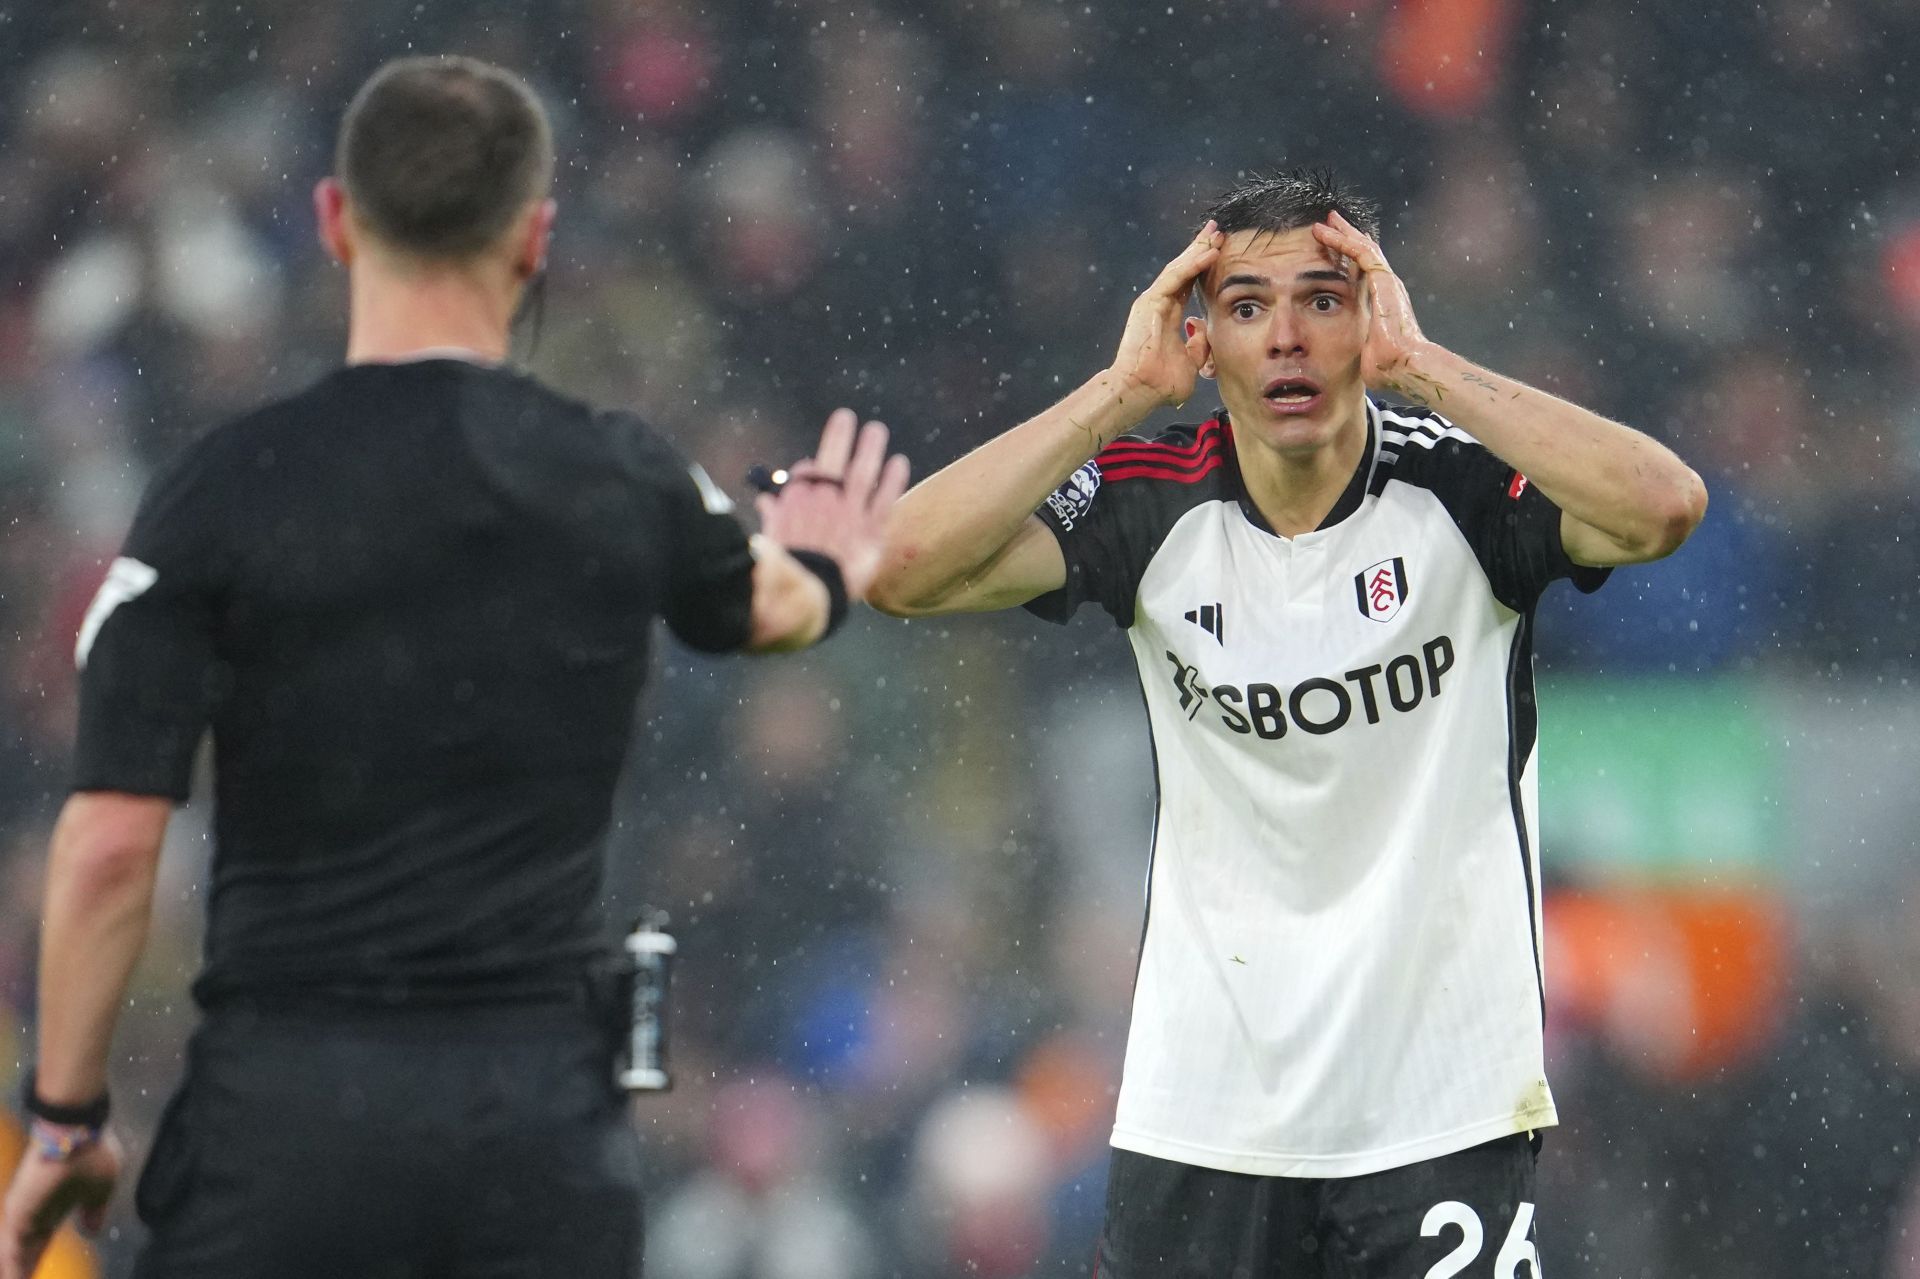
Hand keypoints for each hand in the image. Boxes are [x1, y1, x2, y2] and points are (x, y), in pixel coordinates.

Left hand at [1, 1130, 120, 1278]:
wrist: (76, 1134)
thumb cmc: (93, 1154)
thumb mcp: (102, 1188)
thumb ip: (94, 1211)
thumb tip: (92, 1231)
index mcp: (57, 1205)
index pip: (44, 1237)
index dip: (40, 1255)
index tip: (41, 1273)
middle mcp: (38, 1210)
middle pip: (29, 1248)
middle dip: (27, 1267)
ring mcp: (26, 1212)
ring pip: (18, 1252)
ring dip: (17, 1270)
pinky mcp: (19, 1215)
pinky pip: (14, 1252)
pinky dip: (14, 1269)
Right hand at [755, 408, 910, 602]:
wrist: (807, 592)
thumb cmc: (786, 570)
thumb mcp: (773, 539)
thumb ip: (773, 517)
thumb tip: (765, 502)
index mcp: (797, 499)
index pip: (806, 474)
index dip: (810, 470)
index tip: (812, 466)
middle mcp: (824, 499)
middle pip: (833, 460)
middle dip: (840, 436)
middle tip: (847, 416)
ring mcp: (849, 512)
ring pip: (862, 472)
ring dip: (870, 448)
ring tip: (877, 430)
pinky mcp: (872, 529)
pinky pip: (885, 499)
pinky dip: (892, 479)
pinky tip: (899, 462)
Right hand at [1109, 221, 1223, 406]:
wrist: (1139, 391)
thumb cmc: (1160, 384)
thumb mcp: (1191, 363)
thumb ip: (1198, 345)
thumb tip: (1203, 329)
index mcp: (1166, 316)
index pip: (1186, 284)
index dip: (1202, 267)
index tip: (1219, 252)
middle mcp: (1157, 304)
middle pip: (1182, 270)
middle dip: (1200, 250)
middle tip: (1217, 232)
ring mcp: (1152, 302)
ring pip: (1179, 268)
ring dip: (1198, 251)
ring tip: (1215, 234)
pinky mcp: (1150, 303)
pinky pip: (1175, 278)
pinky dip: (1192, 264)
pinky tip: (1209, 253)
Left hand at [1310, 211, 1430, 393]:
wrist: (1404, 365)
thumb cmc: (1388, 367)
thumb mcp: (1367, 352)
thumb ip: (1360, 349)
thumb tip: (1355, 363)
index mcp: (1384, 302)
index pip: (1366, 273)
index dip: (1351, 258)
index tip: (1338, 248)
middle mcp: (1387, 287)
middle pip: (1366, 253)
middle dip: (1348, 237)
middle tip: (1332, 224)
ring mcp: (1386, 281)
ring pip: (1362, 247)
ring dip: (1341, 234)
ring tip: (1325, 222)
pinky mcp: (1382, 279)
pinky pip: (1359, 252)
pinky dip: (1341, 240)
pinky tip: (1325, 233)